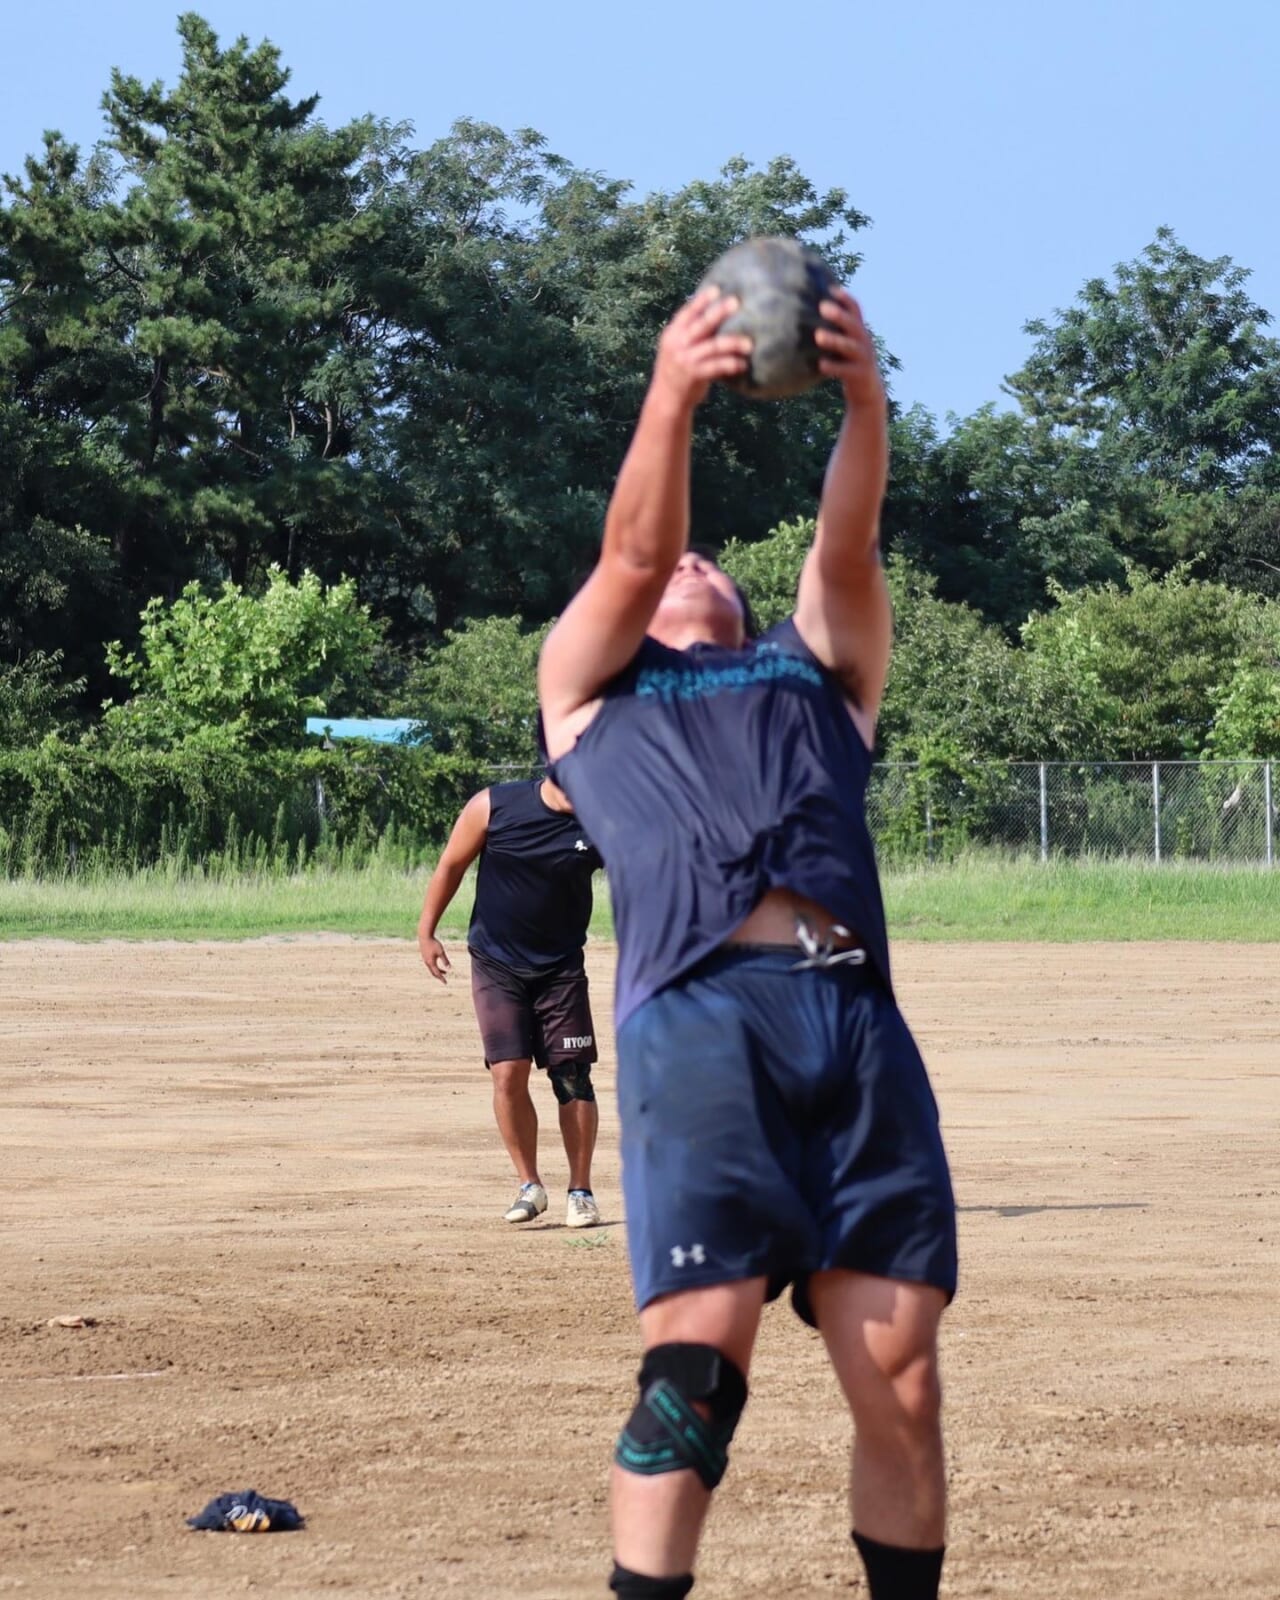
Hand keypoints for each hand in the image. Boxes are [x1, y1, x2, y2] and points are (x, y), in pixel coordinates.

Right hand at [419, 929, 450, 982]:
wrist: (424, 936)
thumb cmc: (434, 943)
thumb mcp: (441, 952)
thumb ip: (445, 960)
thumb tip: (449, 968)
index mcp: (431, 963)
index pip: (437, 973)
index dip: (441, 978)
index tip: (446, 983)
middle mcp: (427, 962)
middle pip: (433, 972)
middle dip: (439, 976)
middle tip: (444, 979)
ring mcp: (425, 959)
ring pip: (431, 968)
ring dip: (437, 971)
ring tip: (444, 972)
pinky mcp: (424, 955)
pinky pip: (430, 964)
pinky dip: (434, 967)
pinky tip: (438, 964)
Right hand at [650, 288, 751, 411]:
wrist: (666, 400)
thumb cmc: (678, 371)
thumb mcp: (676, 348)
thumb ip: (690, 333)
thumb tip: (714, 314)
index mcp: (672, 334)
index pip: (687, 313)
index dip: (701, 301)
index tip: (716, 289)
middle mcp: (677, 344)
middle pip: (701, 324)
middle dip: (719, 312)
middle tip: (736, 302)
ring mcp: (685, 359)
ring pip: (713, 346)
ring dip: (733, 343)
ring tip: (749, 343)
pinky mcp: (694, 375)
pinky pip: (716, 367)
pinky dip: (730, 364)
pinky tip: (742, 364)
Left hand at [815, 287, 884, 411]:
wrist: (868, 392)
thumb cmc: (848, 364)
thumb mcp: (846, 344)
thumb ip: (835, 331)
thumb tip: (808, 315)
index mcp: (860, 331)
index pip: (856, 310)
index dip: (845, 299)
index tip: (831, 289)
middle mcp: (864, 342)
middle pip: (853, 325)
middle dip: (839, 315)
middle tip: (822, 307)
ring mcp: (864, 358)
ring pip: (849, 347)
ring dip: (834, 340)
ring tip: (818, 336)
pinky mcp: (859, 375)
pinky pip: (845, 370)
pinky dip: (833, 367)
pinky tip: (820, 365)